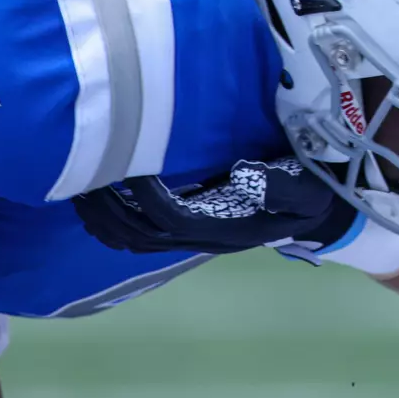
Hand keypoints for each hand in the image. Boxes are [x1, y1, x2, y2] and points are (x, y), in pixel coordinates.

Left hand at [73, 157, 354, 254]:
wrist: (321, 217)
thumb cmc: (315, 196)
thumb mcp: (310, 190)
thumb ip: (281, 185)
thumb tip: (243, 173)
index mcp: (226, 225)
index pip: (170, 215)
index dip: (141, 194)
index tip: (121, 159)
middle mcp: (203, 235)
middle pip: (140, 234)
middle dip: (106, 209)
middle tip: (77, 174)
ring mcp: (195, 234)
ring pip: (135, 238)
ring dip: (103, 217)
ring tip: (77, 185)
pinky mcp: (193, 225)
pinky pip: (143, 234)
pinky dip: (114, 221)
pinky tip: (99, 197)